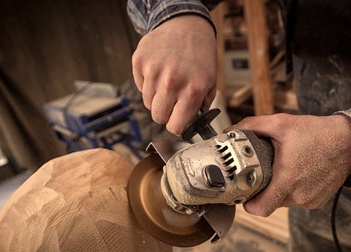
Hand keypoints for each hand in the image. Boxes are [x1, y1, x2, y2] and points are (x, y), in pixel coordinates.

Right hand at [132, 15, 217, 135]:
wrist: (187, 25)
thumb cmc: (200, 54)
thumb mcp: (210, 81)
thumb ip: (201, 105)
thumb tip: (191, 124)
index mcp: (192, 90)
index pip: (175, 126)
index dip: (177, 126)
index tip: (177, 122)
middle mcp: (172, 82)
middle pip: (157, 117)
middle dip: (165, 114)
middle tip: (172, 102)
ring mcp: (153, 71)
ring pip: (147, 103)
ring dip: (157, 98)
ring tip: (168, 82)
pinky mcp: (139, 62)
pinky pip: (140, 86)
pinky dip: (148, 83)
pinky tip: (159, 71)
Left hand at [227, 113, 350, 216]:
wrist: (350, 142)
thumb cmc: (317, 133)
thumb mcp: (281, 123)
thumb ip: (253, 126)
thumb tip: (231, 129)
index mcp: (287, 179)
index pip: (260, 208)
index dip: (248, 204)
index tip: (244, 194)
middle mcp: (299, 194)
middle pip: (270, 203)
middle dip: (263, 190)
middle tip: (262, 174)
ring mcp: (310, 200)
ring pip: (284, 202)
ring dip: (279, 190)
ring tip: (282, 170)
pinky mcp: (318, 201)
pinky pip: (298, 200)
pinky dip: (293, 190)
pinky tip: (297, 174)